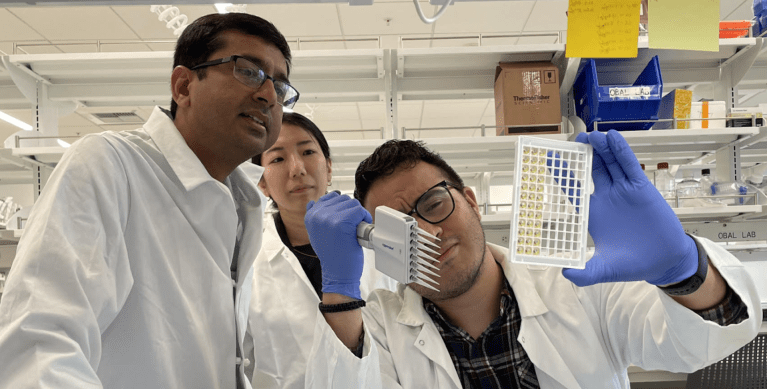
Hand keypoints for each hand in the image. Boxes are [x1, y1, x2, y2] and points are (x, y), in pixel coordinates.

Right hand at [305, 191, 371, 299]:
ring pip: (352, 203)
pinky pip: (359, 211)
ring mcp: (329, 218)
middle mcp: (317, 215)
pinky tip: (359, 230)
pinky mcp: (342, 223)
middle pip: (343, 199)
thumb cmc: (331, 255)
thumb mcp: (316, 234)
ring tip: (354, 229)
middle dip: (351, 211)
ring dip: (358, 215)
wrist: (337, 274)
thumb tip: (314, 203)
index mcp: (310, 216)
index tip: (344, 220)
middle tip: (351, 227)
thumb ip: (316, 218)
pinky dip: (364, 218)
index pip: (330, 197)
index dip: (342, 208)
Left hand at [561, 130, 697, 286]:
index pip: (573, 188)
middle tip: (574, 138)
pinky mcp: (642, 188)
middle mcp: (606, 197)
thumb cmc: (633, 263)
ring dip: (601, 148)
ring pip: (609, 163)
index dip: (562, 173)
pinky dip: (621, 152)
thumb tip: (566, 274)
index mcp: (593, 212)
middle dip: (583, 153)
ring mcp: (624, 191)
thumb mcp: (605, 269)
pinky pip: (630, 166)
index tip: (549, 157)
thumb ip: (586, 273)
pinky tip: (613, 138)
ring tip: (592, 135)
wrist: (664, 262)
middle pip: (591, 168)